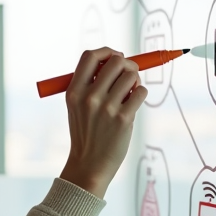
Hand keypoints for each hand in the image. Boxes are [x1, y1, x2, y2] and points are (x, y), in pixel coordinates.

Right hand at [59, 48, 147, 197]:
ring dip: (135, 81)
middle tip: (129, 75)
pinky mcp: (123, 118)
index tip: (115, 56)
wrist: (89, 164)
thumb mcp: (77, 106)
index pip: (90, 56)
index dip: (107, 51)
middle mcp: (89, 97)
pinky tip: (133, 104)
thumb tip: (117, 59)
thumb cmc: (87, 132)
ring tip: (130, 93)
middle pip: (116, 61)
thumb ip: (90, 83)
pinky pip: (141, 92)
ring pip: (132, 76)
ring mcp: (107, 108)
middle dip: (127, 65)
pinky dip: (140, 94)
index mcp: (74, 91)